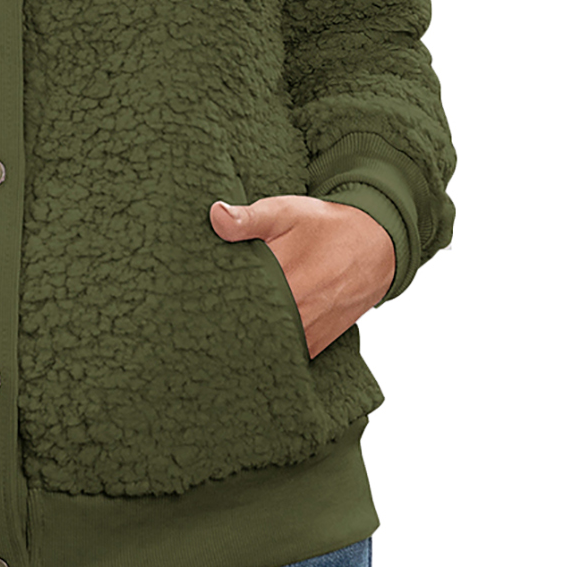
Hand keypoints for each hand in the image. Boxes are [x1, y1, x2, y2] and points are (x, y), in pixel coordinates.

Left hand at [209, 195, 393, 357]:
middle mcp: (296, 313)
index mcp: (284, 279)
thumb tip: (215, 215)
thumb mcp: (286, 212)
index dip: (210, 300)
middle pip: (243, 327)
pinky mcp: (315, 346)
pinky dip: (265, 347)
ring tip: (216, 329)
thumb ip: (249, 217)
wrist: (375, 246)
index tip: (192, 297)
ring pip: (262, 344)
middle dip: (221, 321)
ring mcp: (306, 334)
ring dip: (243, 337)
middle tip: (197, 314)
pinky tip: (247, 338)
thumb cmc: (326, 226)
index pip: (232, 300)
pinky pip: (282, 355)